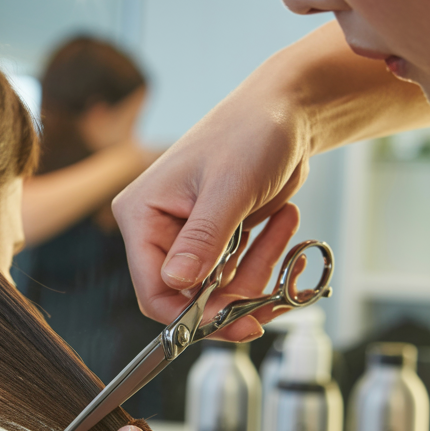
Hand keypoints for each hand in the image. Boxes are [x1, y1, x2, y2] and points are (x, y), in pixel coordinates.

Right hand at [113, 80, 308, 341]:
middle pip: (187, 297)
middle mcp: (158, 231)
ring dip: (256, 274)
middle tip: (271, 292)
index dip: (192, 314)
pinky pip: (235, 275)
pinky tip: (283, 224)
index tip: (235, 320)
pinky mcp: (216, 240)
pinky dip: (264, 263)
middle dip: (232, 297)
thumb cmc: (251, 132)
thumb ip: (203, 238)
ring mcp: (187, 238)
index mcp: (142, 216)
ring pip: (216, 291)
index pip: (153, 289)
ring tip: (284, 229)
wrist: (287, 110)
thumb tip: (177, 283)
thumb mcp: (228, 186)